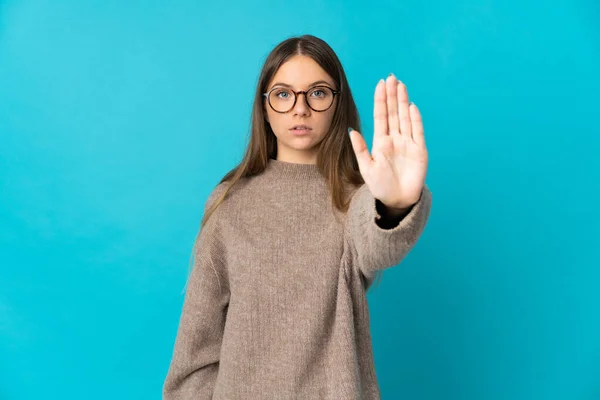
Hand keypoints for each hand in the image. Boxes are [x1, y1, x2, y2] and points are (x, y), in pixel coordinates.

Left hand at [348, 74, 428, 209]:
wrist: (397, 201)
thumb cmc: (380, 186)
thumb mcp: (366, 168)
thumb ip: (360, 149)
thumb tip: (351, 130)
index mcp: (381, 141)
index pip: (381, 116)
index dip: (380, 100)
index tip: (380, 84)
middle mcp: (395, 139)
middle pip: (393, 112)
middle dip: (392, 95)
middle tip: (391, 77)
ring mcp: (408, 143)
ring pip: (405, 118)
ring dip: (403, 102)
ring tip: (401, 85)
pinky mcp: (419, 150)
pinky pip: (417, 132)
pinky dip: (415, 119)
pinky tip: (411, 106)